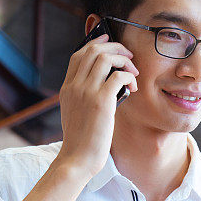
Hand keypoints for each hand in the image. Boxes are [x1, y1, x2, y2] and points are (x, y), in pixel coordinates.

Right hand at [56, 34, 138, 176]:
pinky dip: (129, 77)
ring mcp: (86, 92)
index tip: (109, 41)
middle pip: (92, 51)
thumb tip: (105, 85)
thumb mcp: (76, 113)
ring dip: (124, 60)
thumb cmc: (81, 141)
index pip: (78, 55)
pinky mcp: (101, 102)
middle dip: (115, 48)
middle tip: (129, 56)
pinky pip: (119, 76)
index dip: (95, 43)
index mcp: (67, 88)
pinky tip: (133, 88)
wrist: (77, 159)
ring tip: (133, 72)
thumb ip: (84, 97)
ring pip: (105, 58)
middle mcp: (74, 86)